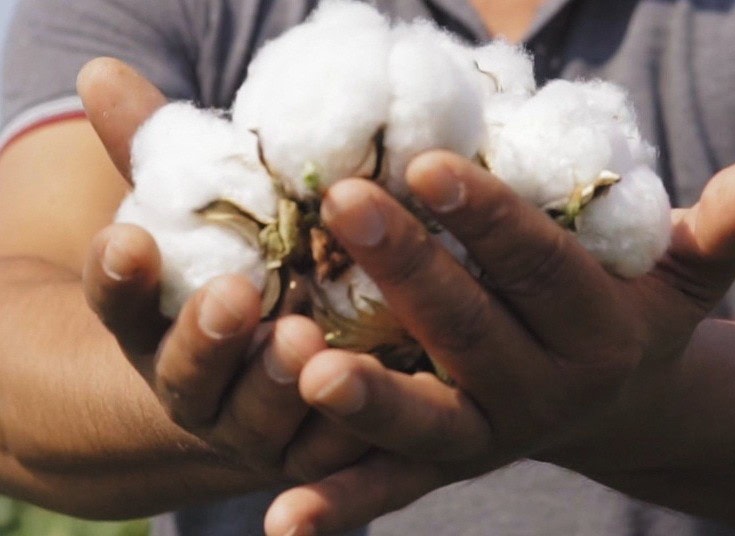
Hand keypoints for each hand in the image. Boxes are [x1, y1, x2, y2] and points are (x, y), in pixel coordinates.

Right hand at [77, 58, 369, 480]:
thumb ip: (157, 159)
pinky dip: (344, 431)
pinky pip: (326, 452)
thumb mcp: (191, 224)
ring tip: (307, 343)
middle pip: (188, 375)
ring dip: (277, 386)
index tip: (128, 237)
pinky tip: (379, 391)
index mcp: (155, 332)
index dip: (120, 279)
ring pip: (258, 421)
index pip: (121, 308)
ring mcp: (251, 429)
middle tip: (238, 295)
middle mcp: (195, 388)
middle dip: (207, 339)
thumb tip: (104, 73)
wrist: (247, 384)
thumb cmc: (225, 279)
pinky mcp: (309, 453)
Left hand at [264, 151, 734, 533]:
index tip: (429, 164)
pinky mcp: (442, 467)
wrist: (611, 404)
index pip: (539, 267)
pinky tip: (286, 521)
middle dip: (411, 269)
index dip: (491, 217)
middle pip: (470, 331)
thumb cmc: (626, 316)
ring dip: (370, 401)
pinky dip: (344, 504)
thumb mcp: (675, 283)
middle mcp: (540, 393)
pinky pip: (394, 489)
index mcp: (595, 337)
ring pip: (428, 423)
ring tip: (310, 372)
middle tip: (347, 206)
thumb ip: (710, 240)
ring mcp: (487, 438)